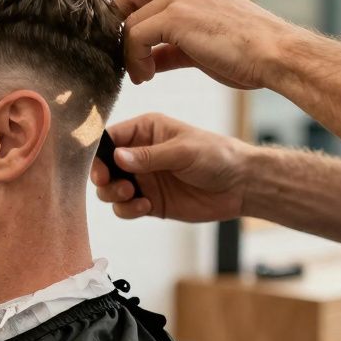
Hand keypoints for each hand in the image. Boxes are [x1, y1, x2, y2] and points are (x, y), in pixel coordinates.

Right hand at [91, 113, 253, 221]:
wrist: (241, 185)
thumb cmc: (217, 156)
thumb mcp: (183, 151)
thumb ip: (149, 156)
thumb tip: (117, 158)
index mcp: (145, 131)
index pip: (110, 138)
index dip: (98, 153)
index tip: (101, 168)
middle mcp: (139, 154)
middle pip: (104, 166)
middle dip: (104, 178)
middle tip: (118, 184)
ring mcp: (143, 179)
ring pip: (110, 189)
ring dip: (114, 195)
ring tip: (132, 194)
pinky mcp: (149, 201)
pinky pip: (125, 208)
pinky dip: (128, 210)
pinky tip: (145, 206)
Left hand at [115, 0, 311, 88]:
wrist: (277, 56)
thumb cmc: (248, 56)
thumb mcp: (201, 47)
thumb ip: (170, 48)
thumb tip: (146, 60)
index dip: (127, 18)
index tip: (129, 48)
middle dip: (118, 29)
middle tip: (124, 58)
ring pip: (130, 23)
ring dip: (129, 54)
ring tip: (142, 76)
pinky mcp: (176, 16)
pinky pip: (135, 36)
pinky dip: (134, 59)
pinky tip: (147, 76)